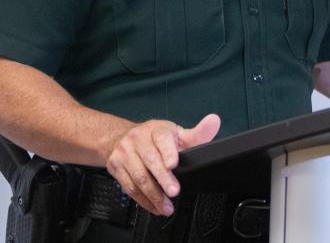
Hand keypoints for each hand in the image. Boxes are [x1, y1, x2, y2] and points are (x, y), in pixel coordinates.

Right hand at [105, 113, 220, 215]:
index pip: (162, 139)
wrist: (120, 138)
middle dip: (163, 179)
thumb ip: (196, 133)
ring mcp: (124, 153)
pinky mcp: (115, 166)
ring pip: (139, 177)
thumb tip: (214, 122)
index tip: (174, 164)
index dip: (168, 152)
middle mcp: (138, 139)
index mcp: (156, 130)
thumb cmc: (154, 138)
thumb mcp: (175, 133)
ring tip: (166, 206)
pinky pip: (129, 187)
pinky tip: (154, 206)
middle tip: (174, 192)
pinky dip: (143, 200)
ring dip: (154, 195)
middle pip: (150, 161)